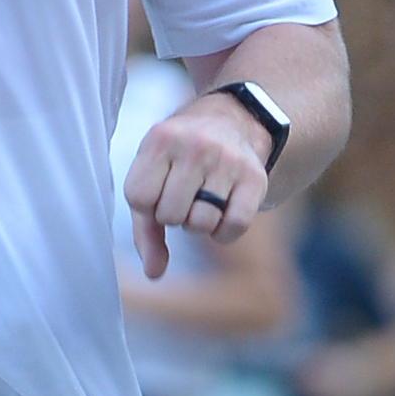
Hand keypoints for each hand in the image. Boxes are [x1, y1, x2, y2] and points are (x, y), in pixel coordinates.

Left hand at [124, 89, 269, 278]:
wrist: (233, 121)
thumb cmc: (181, 158)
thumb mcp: (154, 176)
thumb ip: (146, 228)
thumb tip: (154, 273)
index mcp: (160, 139)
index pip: (139, 197)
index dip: (147, 206)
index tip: (158, 192)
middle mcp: (194, 145)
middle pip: (170, 215)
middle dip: (174, 216)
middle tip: (183, 197)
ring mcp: (227, 160)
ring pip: (201, 223)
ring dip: (199, 224)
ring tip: (202, 202)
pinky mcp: (255, 177)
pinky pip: (235, 226)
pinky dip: (224, 233)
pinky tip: (222, 215)